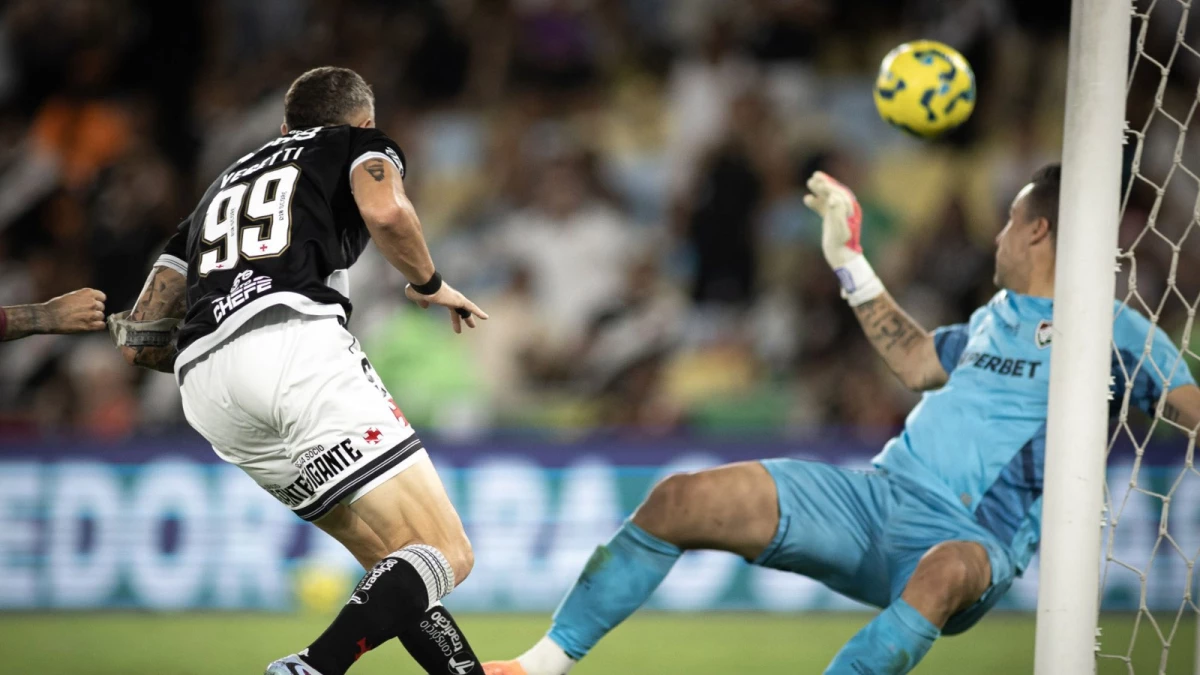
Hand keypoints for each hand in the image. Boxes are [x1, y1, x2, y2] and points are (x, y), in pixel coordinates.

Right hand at [44, 288, 106, 333]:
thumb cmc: (56, 306)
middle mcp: (92, 302)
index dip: (97, 301)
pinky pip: (102, 326)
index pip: (102, 297)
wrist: (47, 317)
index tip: (92, 305)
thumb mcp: (72, 296)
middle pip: (101, 307)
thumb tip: (91, 302)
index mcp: (87, 293)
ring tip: (84, 320)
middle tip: (84, 314)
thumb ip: (84, 298)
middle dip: (94, 310)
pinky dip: (97, 326)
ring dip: (95, 319)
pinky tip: (89, 326)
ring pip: (101, 317)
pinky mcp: (89, 325)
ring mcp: (92, 314)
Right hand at [404, 282, 488, 333]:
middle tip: (468, 325)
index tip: (453, 325)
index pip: (450, 307)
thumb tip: (424, 307)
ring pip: (465, 309)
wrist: (424, 284)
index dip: (453, 316)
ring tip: (472, 326)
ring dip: (469, 318)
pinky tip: (486, 318)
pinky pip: (471, 307)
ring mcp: (455, 298)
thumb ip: (421, 302)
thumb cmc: (419, 289)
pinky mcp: (459, 300)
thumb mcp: (417, 297)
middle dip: (463, 318)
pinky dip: (478, 312)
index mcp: (442, 297)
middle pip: (459, 310)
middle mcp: (450, 297)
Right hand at [803, 171, 881, 305]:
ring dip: (819, 190)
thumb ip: (837, 212)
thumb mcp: (839, 229)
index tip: (820, 180)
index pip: (840, 193)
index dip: (830, 186)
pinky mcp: (832, 220)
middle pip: (834, 192)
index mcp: (850, 210)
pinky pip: (823, 208)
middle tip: (814, 177)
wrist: (842, 258)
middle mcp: (846, 210)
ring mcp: (838, 215)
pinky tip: (806, 199)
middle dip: (825, 184)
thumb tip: (833, 198)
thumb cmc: (842, 244)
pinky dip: (816, 203)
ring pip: (828, 198)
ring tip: (810, 182)